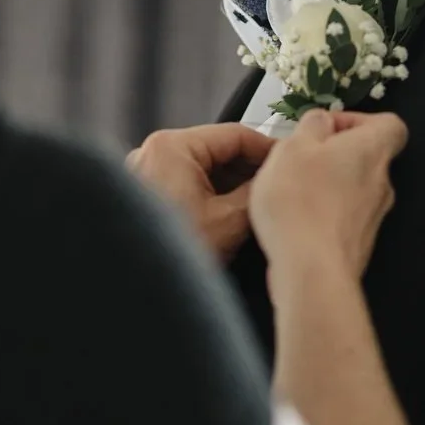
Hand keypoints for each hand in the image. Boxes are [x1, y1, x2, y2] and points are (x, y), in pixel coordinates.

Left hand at [127, 124, 275, 259]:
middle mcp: (154, 153)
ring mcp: (147, 174)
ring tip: (259, 204)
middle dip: (250, 170)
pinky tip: (232, 215)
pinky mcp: (146, 195)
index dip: (269, 149)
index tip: (289, 161)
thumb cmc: (168, 256)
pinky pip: (188, 185)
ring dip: (232, 185)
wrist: (136, 290)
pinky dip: (212, 196)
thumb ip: (257, 191)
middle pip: (218, 150)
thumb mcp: (229, 220)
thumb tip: (274, 180)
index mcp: (171, 147)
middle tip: (278, 186)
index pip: (236, 134)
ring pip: (204, 170)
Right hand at [249, 110, 408, 290]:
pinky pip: (344, 218)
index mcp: (372, 151)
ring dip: (327, 185)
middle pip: (366, 158)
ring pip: (354, 189)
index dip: (359, 121)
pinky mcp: (359, 244)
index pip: (391, 125)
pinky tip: (295, 220)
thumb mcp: (293, 146)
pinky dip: (324, 213)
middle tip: (300, 160)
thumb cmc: (300, 201)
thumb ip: (312, 126)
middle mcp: (381, 183)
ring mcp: (373, 218)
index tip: (327, 129)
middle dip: (334, 155)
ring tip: (291, 191)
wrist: (311, 270)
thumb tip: (323, 122)